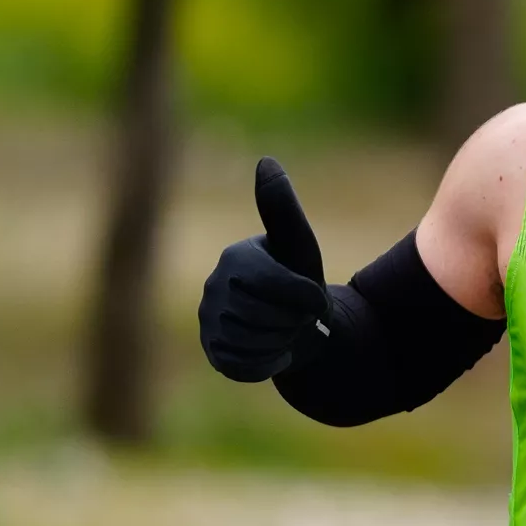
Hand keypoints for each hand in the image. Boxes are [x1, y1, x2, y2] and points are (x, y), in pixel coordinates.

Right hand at [198, 157, 333, 381]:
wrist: (302, 325)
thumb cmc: (301, 277)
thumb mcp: (300, 244)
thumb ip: (282, 208)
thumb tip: (265, 160)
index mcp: (234, 258)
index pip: (272, 284)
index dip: (303, 297)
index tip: (316, 298)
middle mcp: (213, 288)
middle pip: (262, 316)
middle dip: (293, 320)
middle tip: (300, 316)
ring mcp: (209, 322)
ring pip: (253, 342)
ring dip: (282, 342)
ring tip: (286, 330)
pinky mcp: (213, 352)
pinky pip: (243, 365)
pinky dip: (268, 363)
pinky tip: (275, 350)